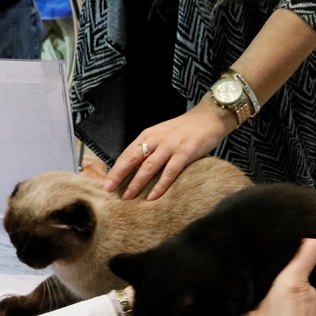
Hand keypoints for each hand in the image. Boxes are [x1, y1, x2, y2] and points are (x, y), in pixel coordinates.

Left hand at [104, 101, 235, 200]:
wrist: (209, 118)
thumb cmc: (185, 130)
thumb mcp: (163, 135)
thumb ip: (151, 148)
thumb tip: (136, 169)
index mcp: (148, 135)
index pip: (127, 153)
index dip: (115, 168)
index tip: (106, 183)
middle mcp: (156, 139)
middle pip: (132, 159)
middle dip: (119, 175)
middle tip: (110, 190)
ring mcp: (170, 146)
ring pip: (148, 167)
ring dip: (136, 183)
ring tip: (128, 197)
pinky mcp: (185, 153)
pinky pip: (170, 172)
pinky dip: (160, 185)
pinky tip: (152, 196)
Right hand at [233, 239, 315, 315]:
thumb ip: (240, 304)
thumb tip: (232, 299)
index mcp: (291, 282)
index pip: (309, 250)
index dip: (304, 244)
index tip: (297, 244)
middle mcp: (309, 292)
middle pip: (299, 277)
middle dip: (285, 284)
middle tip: (266, 296)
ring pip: (303, 298)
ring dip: (291, 303)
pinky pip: (307, 315)